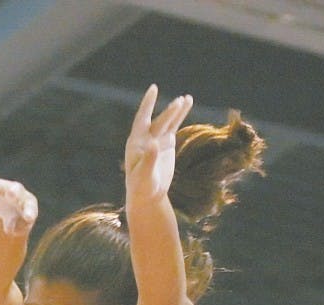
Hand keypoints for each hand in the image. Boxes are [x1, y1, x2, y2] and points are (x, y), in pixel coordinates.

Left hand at [0, 159, 37, 235]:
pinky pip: (23, 227)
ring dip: (28, 213)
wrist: (6, 211)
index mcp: (12, 187)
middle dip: (15, 194)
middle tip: (10, 194)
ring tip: (27, 218)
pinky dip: (18, 229)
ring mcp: (25, 211)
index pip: (3, 185)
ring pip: (29, 211)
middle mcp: (21, 197)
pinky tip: (9, 230)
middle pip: (19, 194)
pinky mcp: (26, 224)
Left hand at [125, 84, 192, 204]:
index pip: (142, 119)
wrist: (147, 196)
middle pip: (159, 122)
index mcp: (136, 142)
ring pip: (168, 122)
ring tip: (187, 98)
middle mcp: (145, 137)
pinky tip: (187, 104)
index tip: (154, 89)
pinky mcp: (166, 144)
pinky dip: (180, 116)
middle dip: (169, 113)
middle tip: (179, 102)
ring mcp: (157, 139)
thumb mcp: (143, 175)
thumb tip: (153, 143)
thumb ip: (148, 159)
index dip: (148, 104)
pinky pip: (174, 126)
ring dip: (176, 110)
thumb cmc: (141, 188)